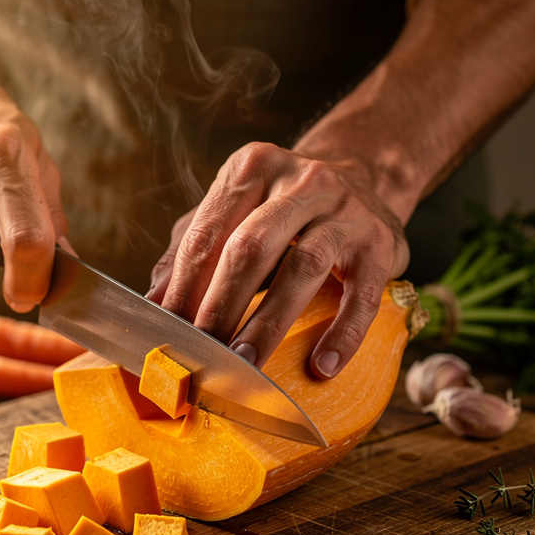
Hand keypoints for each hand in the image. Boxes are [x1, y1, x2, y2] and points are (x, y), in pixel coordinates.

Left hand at [147, 142, 408, 377]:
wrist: (365, 181)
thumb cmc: (281, 209)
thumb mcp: (233, 213)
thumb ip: (189, 250)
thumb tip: (153, 302)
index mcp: (252, 169)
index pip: (209, 233)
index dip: (184, 287)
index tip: (168, 333)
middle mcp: (301, 181)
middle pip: (251, 248)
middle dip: (221, 307)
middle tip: (201, 354)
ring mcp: (346, 210)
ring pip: (303, 268)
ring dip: (270, 322)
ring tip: (246, 363)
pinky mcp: (381, 242)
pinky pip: (361, 295)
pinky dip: (342, 333)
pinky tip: (322, 365)